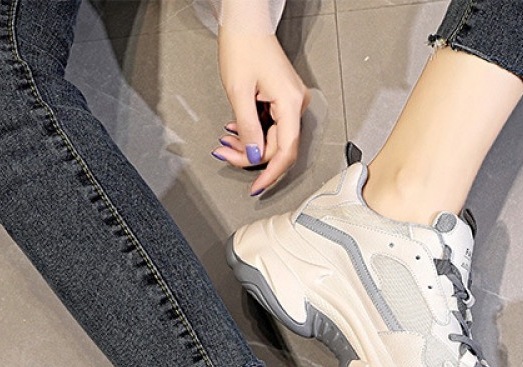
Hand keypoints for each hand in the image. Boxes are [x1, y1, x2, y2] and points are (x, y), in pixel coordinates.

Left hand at [214, 29, 309, 195]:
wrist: (246, 22)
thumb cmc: (243, 45)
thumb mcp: (238, 91)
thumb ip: (247, 128)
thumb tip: (254, 157)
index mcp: (290, 103)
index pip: (285, 151)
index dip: (270, 173)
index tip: (257, 188)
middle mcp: (297, 105)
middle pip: (278, 147)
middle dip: (251, 156)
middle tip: (225, 153)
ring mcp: (292, 103)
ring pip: (273, 139)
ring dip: (250, 144)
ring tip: (226, 140)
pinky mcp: (284, 100)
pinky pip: (272, 126)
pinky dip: (253, 131)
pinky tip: (237, 129)